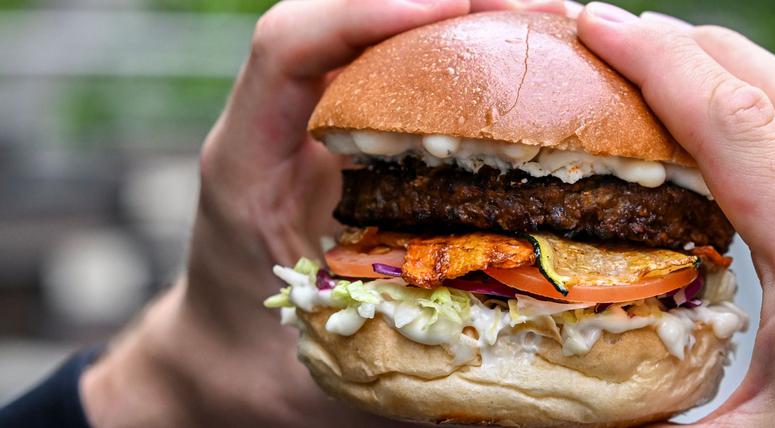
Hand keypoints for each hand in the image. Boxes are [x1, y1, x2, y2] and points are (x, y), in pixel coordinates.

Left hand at [79, 1, 570, 426]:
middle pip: (346, 20)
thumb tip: (517, 321)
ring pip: (377, 41)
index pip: (286, 47)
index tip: (456, 10)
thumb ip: (397, 333)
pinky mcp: (348, 142)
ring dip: (461, 23)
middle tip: (539, 10)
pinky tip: (522, 71)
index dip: (366, 12)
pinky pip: (398, 78)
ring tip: (545, 26)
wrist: (229, 368)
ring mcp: (314, 131)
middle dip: (443, 3)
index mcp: (249, 164)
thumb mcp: (327, 354)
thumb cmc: (266, 366)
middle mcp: (281, 130)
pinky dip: (461, 63)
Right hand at [575, 3, 774, 425]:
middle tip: (610, 31)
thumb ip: (615, 409)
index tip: (593, 24)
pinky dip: (772, 133)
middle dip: (695, 47)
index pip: (739, 127)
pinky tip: (725, 153)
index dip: (658, 63)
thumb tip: (514, 389)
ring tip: (660, 70)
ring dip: (739, 82)